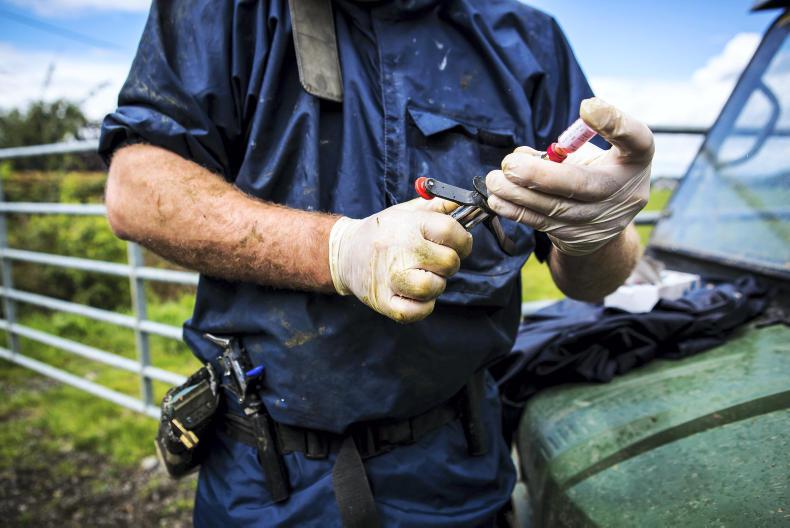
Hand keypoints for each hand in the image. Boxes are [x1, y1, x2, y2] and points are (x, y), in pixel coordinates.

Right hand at [328, 198, 472, 322]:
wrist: (345, 253)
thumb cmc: (382, 232)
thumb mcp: (406, 212)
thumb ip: (438, 207)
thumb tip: (467, 204)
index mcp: (408, 225)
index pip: (451, 231)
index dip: (462, 240)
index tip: (458, 243)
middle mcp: (400, 250)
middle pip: (448, 262)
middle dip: (449, 263)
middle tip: (437, 261)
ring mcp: (390, 278)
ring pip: (433, 287)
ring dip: (436, 285)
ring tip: (425, 277)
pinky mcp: (384, 301)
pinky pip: (417, 311)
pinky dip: (423, 306)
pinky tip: (416, 295)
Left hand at [485, 97, 653, 255]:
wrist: (605, 223)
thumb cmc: (597, 172)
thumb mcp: (594, 152)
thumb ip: (565, 147)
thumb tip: (519, 155)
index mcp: (636, 158)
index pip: (636, 138)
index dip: (614, 123)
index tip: (587, 107)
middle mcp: (625, 191)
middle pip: (583, 184)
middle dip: (540, 175)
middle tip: (509, 165)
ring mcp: (603, 219)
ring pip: (556, 208)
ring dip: (519, 194)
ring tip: (495, 180)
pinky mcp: (579, 237)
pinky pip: (543, 223)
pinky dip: (517, 211)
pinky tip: (497, 200)